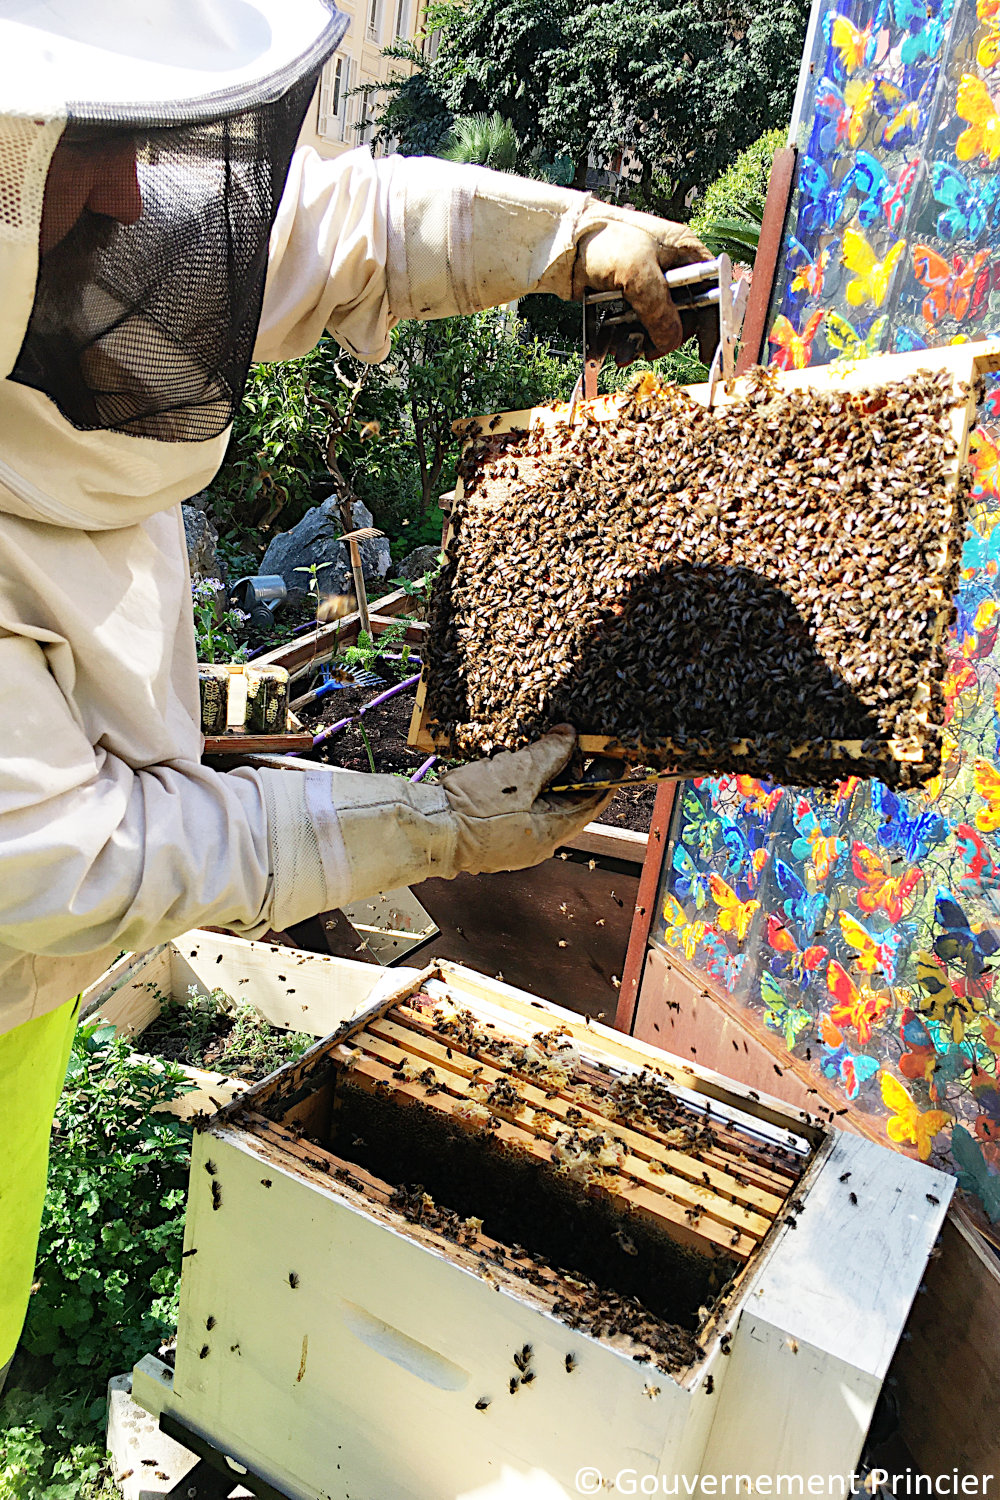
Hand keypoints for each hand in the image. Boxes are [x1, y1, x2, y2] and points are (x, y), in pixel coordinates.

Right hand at [440, 725, 611, 875]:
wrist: (426, 827)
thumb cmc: (472, 808)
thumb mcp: (519, 771)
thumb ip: (551, 753)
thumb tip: (570, 737)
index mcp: (551, 833)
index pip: (593, 802)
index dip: (606, 775)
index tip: (616, 755)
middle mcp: (535, 843)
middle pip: (566, 802)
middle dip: (570, 769)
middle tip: (570, 740)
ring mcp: (512, 841)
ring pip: (540, 803)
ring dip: (543, 775)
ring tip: (537, 748)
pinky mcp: (491, 834)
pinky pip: (518, 807)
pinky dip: (521, 786)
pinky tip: (510, 766)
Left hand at [571, 203, 713, 357]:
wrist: (562, 241)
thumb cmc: (602, 239)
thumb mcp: (639, 274)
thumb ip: (661, 311)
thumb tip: (671, 341)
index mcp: (685, 252)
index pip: (712, 292)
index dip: (712, 321)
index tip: (707, 350)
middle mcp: (670, 269)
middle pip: (683, 315)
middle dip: (667, 337)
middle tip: (651, 351)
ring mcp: (647, 283)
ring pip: (657, 324)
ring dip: (643, 343)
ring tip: (625, 353)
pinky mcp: (626, 296)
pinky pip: (634, 325)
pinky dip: (627, 339)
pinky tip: (616, 347)